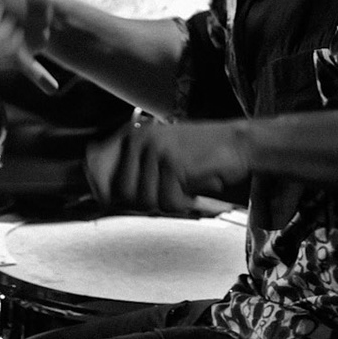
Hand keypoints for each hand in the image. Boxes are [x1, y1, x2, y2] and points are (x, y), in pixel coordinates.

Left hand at [85, 118, 251, 214]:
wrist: (238, 144)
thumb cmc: (202, 154)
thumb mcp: (163, 154)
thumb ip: (135, 169)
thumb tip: (103, 194)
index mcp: (134, 135)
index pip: (98, 168)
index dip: (101, 189)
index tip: (108, 200)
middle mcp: (140, 139)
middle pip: (122, 192)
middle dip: (144, 202)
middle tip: (168, 195)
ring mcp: (156, 151)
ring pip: (146, 200)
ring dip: (168, 202)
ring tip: (183, 188)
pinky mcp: (173, 164)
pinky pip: (168, 202)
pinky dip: (183, 203)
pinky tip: (193, 188)